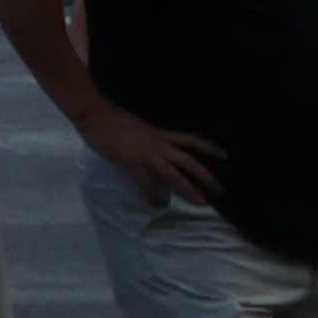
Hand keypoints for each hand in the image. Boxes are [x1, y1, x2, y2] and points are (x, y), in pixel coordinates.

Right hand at [84, 105, 229, 209]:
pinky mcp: (131, 161)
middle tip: (220, 190)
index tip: (224, 155)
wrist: (93, 113)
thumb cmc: (110, 117)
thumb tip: (153, 149)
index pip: (189, 140)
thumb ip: (146, 139)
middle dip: (205, 176)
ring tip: (201, 203)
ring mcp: (145, 154)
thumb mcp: (136, 127)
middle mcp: (157, 145)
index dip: (207, 147)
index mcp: (158, 135)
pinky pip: (146, 182)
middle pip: (188, 161)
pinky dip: (153, 195)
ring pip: (173, 174)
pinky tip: (156, 204)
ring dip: (188, 190)